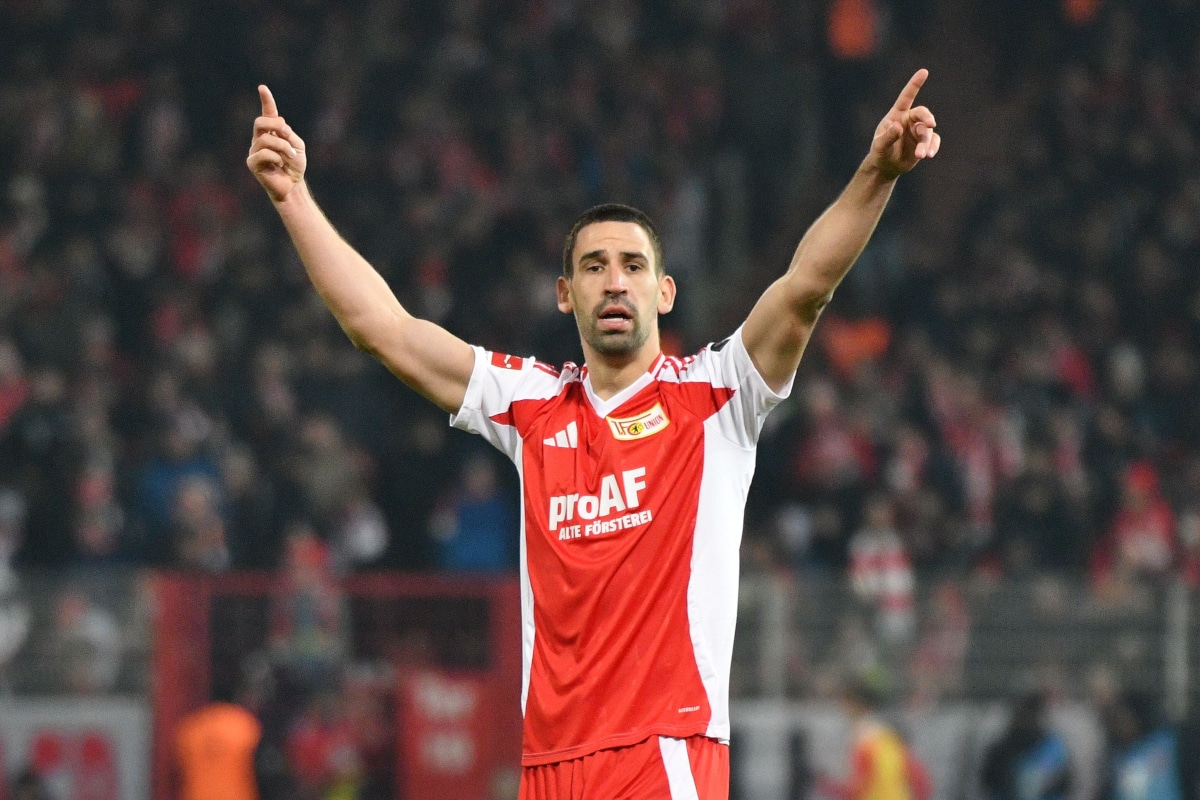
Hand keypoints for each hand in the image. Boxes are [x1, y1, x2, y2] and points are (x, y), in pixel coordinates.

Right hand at [246, 85, 306, 202]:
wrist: (293, 185)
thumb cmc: (294, 166)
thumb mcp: (298, 146)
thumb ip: (289, 134)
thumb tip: (279, 127)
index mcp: (271, 132)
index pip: (267, 114)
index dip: (266, 100)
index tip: (262, 88)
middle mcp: (260, 139)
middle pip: (260, 122)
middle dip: (275, 125)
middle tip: (288, 134)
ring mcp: (254, 150)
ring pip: (266, 139)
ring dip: (283, 147)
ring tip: (289, 157)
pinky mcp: (252, 162)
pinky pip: (264, 153)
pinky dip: (276, 157)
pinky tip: (279, 165)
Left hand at [869, 69, 939, 179]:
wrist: (886, 166)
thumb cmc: (880, 152)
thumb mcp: (880, 146)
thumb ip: (888, 136)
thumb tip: (898, 126)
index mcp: (897, 115)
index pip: (907, 97)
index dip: (915, 84)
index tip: (924, 72)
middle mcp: (909, 120)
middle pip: (922, 114)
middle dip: (927, 117)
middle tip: (931, 124)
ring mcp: (918, 131)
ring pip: (928, 132)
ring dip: (925, 143)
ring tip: (921, 155)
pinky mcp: (925, 142)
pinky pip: (933, 141)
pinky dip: (933, 147)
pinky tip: (929, 155)